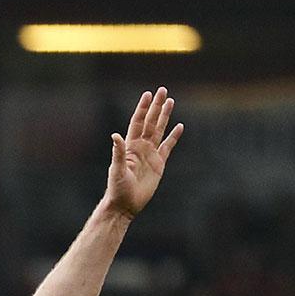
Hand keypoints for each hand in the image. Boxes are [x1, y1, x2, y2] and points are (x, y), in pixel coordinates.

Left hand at [104, 87, 183, 218]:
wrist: (125, 205)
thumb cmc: (117, 189)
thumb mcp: (117, 170)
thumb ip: (118, 152)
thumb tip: (115, 135)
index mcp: (130, 146)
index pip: (138, 122)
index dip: (143, 109)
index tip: (148, 95)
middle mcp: (141, 147)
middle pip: (151, 122)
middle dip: (156, 106)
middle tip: (162, 90)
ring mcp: (150, 154)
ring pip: (160, 131)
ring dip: (165, 116)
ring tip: (170, 101)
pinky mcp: (159, 164)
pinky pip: (168, 147)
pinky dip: (174, 137)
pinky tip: (179, 126)